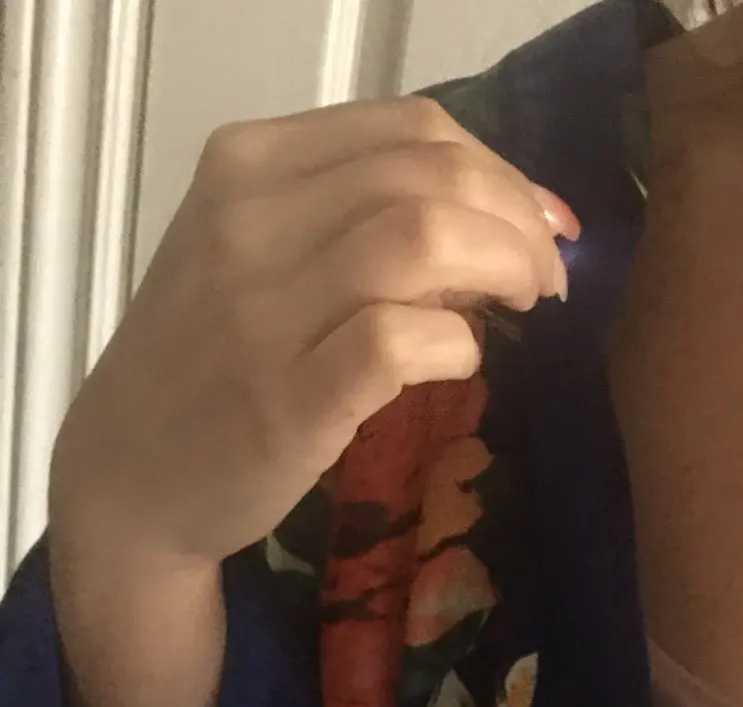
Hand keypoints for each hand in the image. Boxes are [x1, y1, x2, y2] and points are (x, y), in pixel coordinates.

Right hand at [52, 95, 578, 565]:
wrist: (132, 476)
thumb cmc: (213, 363)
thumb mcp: (261, 256)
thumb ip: (357, 221)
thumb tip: (491, 221)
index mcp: (248, 164)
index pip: (411, 129)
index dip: (501, 171)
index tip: (539, 223)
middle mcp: (249, 220)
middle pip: (430, 177)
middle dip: (518, 221)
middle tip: (546, 277)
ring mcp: (263, 312)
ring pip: (422, 239)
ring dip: (504, 268)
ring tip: (525, 307)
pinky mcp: (288, 401)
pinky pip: (402, 340)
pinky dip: (459, 344)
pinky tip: (463, 361)